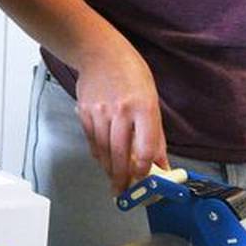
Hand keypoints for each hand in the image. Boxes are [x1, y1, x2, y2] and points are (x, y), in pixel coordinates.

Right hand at [74, 42, 167, 195]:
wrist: (99, 53)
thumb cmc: (129, 73)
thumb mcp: (151, 99)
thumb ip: (155, 133)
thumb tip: (161, 161)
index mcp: (143, 108)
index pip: (145, 149)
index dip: (145, 170)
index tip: (145, 179)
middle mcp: (121, 112)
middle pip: (121, 155)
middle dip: (123, 178)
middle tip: (125, 192)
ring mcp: (100, 113)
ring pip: (104, 152)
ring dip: (109, 169)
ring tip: (115, 180)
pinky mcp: (85, 113)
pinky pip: (92, 141)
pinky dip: (98, 154)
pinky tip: (103, 159)